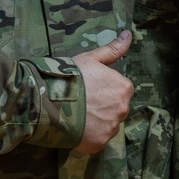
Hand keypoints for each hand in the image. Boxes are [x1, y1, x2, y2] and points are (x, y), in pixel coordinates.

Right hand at [70, 30, 133, 154]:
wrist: (49, 101)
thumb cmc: (70, 77)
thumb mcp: (91, 59)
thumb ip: (113, 49)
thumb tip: (129, 34)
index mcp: (124, 88)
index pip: (120, 90)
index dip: (103, 89)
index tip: (89, 88)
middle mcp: (123, 109)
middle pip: (115, 108)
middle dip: (102, 106)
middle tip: (82, 102)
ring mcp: (111, 128)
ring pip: (107, 125)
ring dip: (96, 121)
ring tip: (77, 115)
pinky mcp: (99, 143)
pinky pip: (97, 140)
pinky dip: (88, 136)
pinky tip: (76, 127)